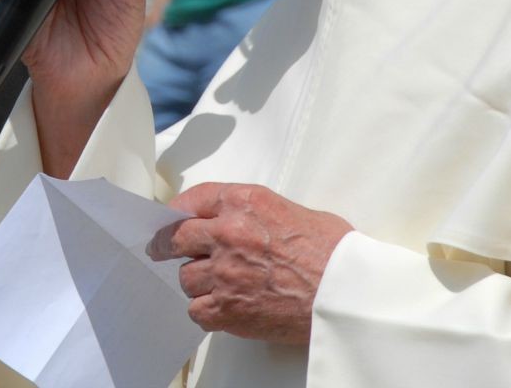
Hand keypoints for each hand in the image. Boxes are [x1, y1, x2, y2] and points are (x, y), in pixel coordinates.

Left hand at [149, 183, 352, 344]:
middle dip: (167, 245)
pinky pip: (197, 310)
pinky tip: (220, 308)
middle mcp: (228, 233)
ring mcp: (224, 272)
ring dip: (196, 281)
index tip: (170, 221)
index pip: (193, 200)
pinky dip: (205, 311)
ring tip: (216, 284)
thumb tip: (237, 222)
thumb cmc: (334, 252)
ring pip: (185, 277)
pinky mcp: (228, 309)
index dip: (176, 212)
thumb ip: (255, 213)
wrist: (348, 292)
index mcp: (244, 202)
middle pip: (176, 238)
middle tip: (162, 250)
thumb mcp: (293, 211)